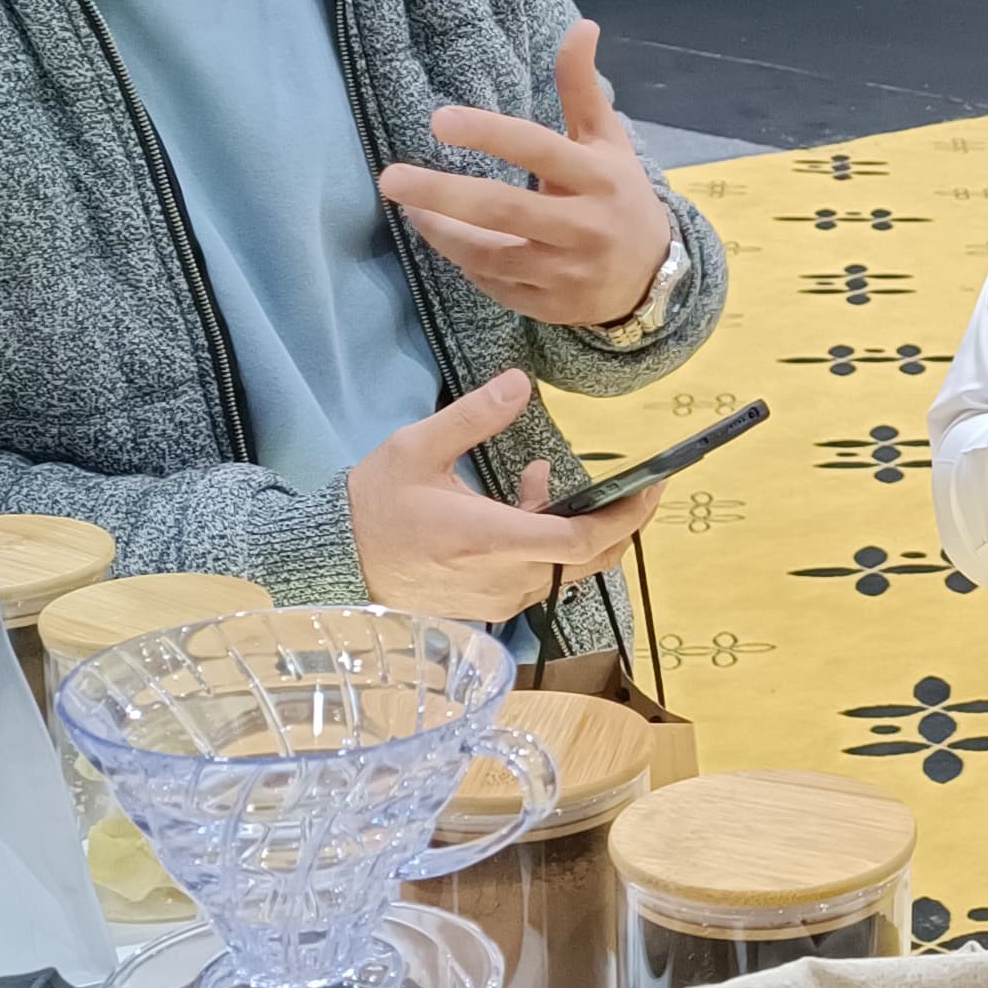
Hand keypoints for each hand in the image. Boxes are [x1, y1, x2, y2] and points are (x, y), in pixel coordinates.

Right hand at [345, 374, 664, 613]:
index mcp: (487, 538)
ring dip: (574, 527)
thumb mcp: (416, 448)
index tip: (654, 486)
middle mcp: (500, 578)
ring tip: (538, 479)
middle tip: (640, 486)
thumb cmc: (374, 505)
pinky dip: (547, 543)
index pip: (578, 540)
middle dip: (621, 523)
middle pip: (588, 560)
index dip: (625, 518)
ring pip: (564, 570)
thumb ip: (474, 417)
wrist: (334, 562)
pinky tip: (520, 505)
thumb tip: (520, 381)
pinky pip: (538, 577)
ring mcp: (497, 598)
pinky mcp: (490, 606)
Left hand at [377, 19, 674, 329]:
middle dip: (440, 193)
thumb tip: (581, 24)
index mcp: (599, 177)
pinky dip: (465, 261)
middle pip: (501, 208)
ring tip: (411, 208)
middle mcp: (584, 226)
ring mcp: (567, 271)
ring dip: (441, 231)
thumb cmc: (618, 194)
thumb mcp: (607, 141)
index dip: (488, 133)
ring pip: (488, 253)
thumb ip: (582, 88)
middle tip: (389, 178)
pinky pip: (493, 283)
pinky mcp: (551, 305)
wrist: (653, 276)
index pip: (538, 148)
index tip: (439, 119)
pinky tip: (450, 239)